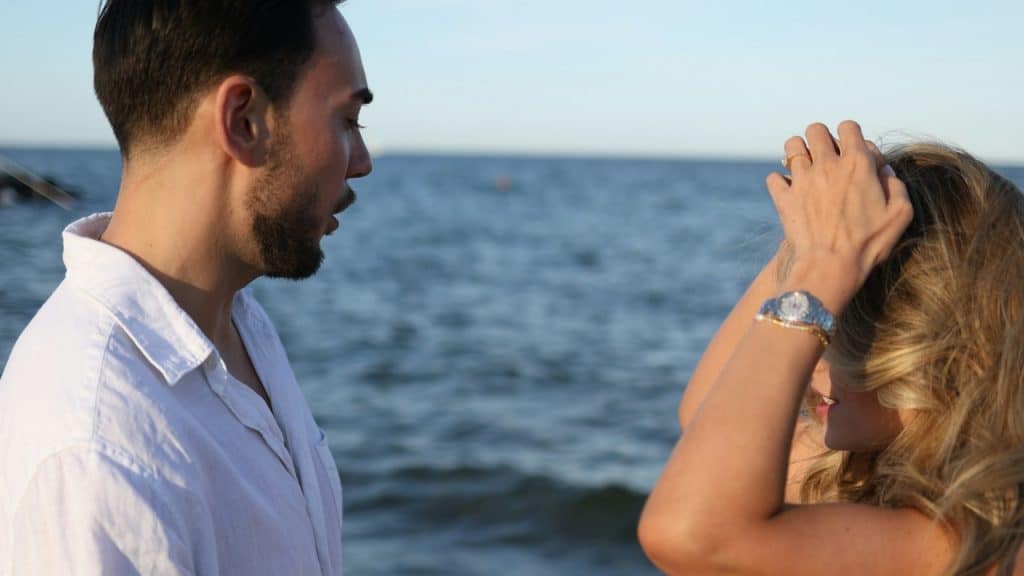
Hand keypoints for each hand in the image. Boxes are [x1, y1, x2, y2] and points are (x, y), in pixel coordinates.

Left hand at [766, 121, 912, 312]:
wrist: (830, 266)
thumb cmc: (869, 244)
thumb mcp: (900, 214)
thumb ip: (895, 184)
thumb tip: (883, 169)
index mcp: (858, 164)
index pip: (849, 127)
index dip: (850, 134)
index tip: (852, 150)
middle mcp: (827, 165)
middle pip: (816, 129)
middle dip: (821, 138)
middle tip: (825, 155)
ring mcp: (802, 180)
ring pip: (791, 146)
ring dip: (798, 152)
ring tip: (805, 167)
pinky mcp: (784, 198)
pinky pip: (774, 177)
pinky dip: (780, 182)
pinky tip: (789, 191)